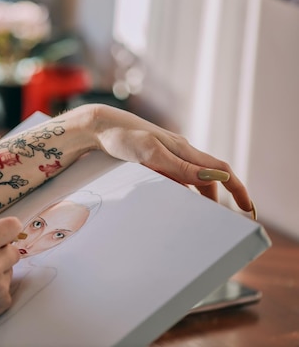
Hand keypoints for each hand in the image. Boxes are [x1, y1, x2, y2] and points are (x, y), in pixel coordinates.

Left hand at [87, 105, 252, 212]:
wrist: (98, 125)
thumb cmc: (122, 137)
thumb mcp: (151, 153)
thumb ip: (181, 168)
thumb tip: (215, 179)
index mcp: (184, 149)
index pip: (221, 170)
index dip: (238, 189)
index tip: (249, 210)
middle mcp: (179, 150)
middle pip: (208, 178)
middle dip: (216, 198)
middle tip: (216, 221)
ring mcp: (166, 153)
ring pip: (191, 178)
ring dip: (196, 196)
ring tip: (192, 216)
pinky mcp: (153, 156)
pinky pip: (175, 176)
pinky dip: (179, 190)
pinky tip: (171, 200)